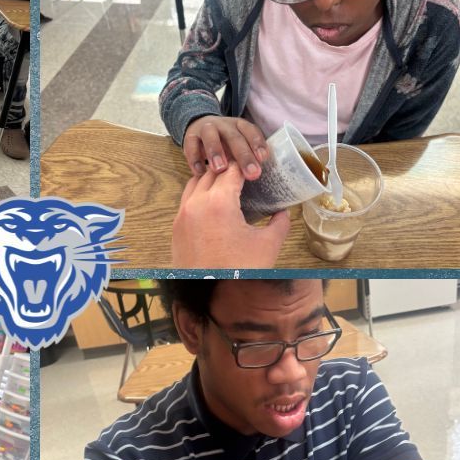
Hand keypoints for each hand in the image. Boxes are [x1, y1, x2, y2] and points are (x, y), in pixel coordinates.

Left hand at [171, 162, 289, 267]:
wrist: (210, 294)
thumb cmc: (239, 272)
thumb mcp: (268, 245)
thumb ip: (279, 224)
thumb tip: (283, 213)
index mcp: (219, 202)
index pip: (232, 169)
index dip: (246, 164)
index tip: (256, 165)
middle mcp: (196, 204)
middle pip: (212, 172)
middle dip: (228, 168)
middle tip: (244, 172)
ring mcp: (182, 216)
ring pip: (194, 183)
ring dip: (210, 179)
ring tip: (228, 185)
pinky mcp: (176, 229)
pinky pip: (185, 201)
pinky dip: (198, 195)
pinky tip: (213, 204)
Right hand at [183, 115, 267, 179]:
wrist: (199, 126)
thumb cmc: (224, 141)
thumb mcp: (236, 143)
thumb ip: (246, 154)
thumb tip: (255, 172)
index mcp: (239, 125)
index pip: (250, 131)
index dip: (257, 144)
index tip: (262, 159)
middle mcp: (223, 125)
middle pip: (234, 137)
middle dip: (243, 155)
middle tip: (250, 173)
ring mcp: (206, 129)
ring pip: (210, 137)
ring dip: (216, 152)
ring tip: (220, 169)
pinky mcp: (190, 136)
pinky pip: (191, 146)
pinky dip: (195, 160)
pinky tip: (200, 172)